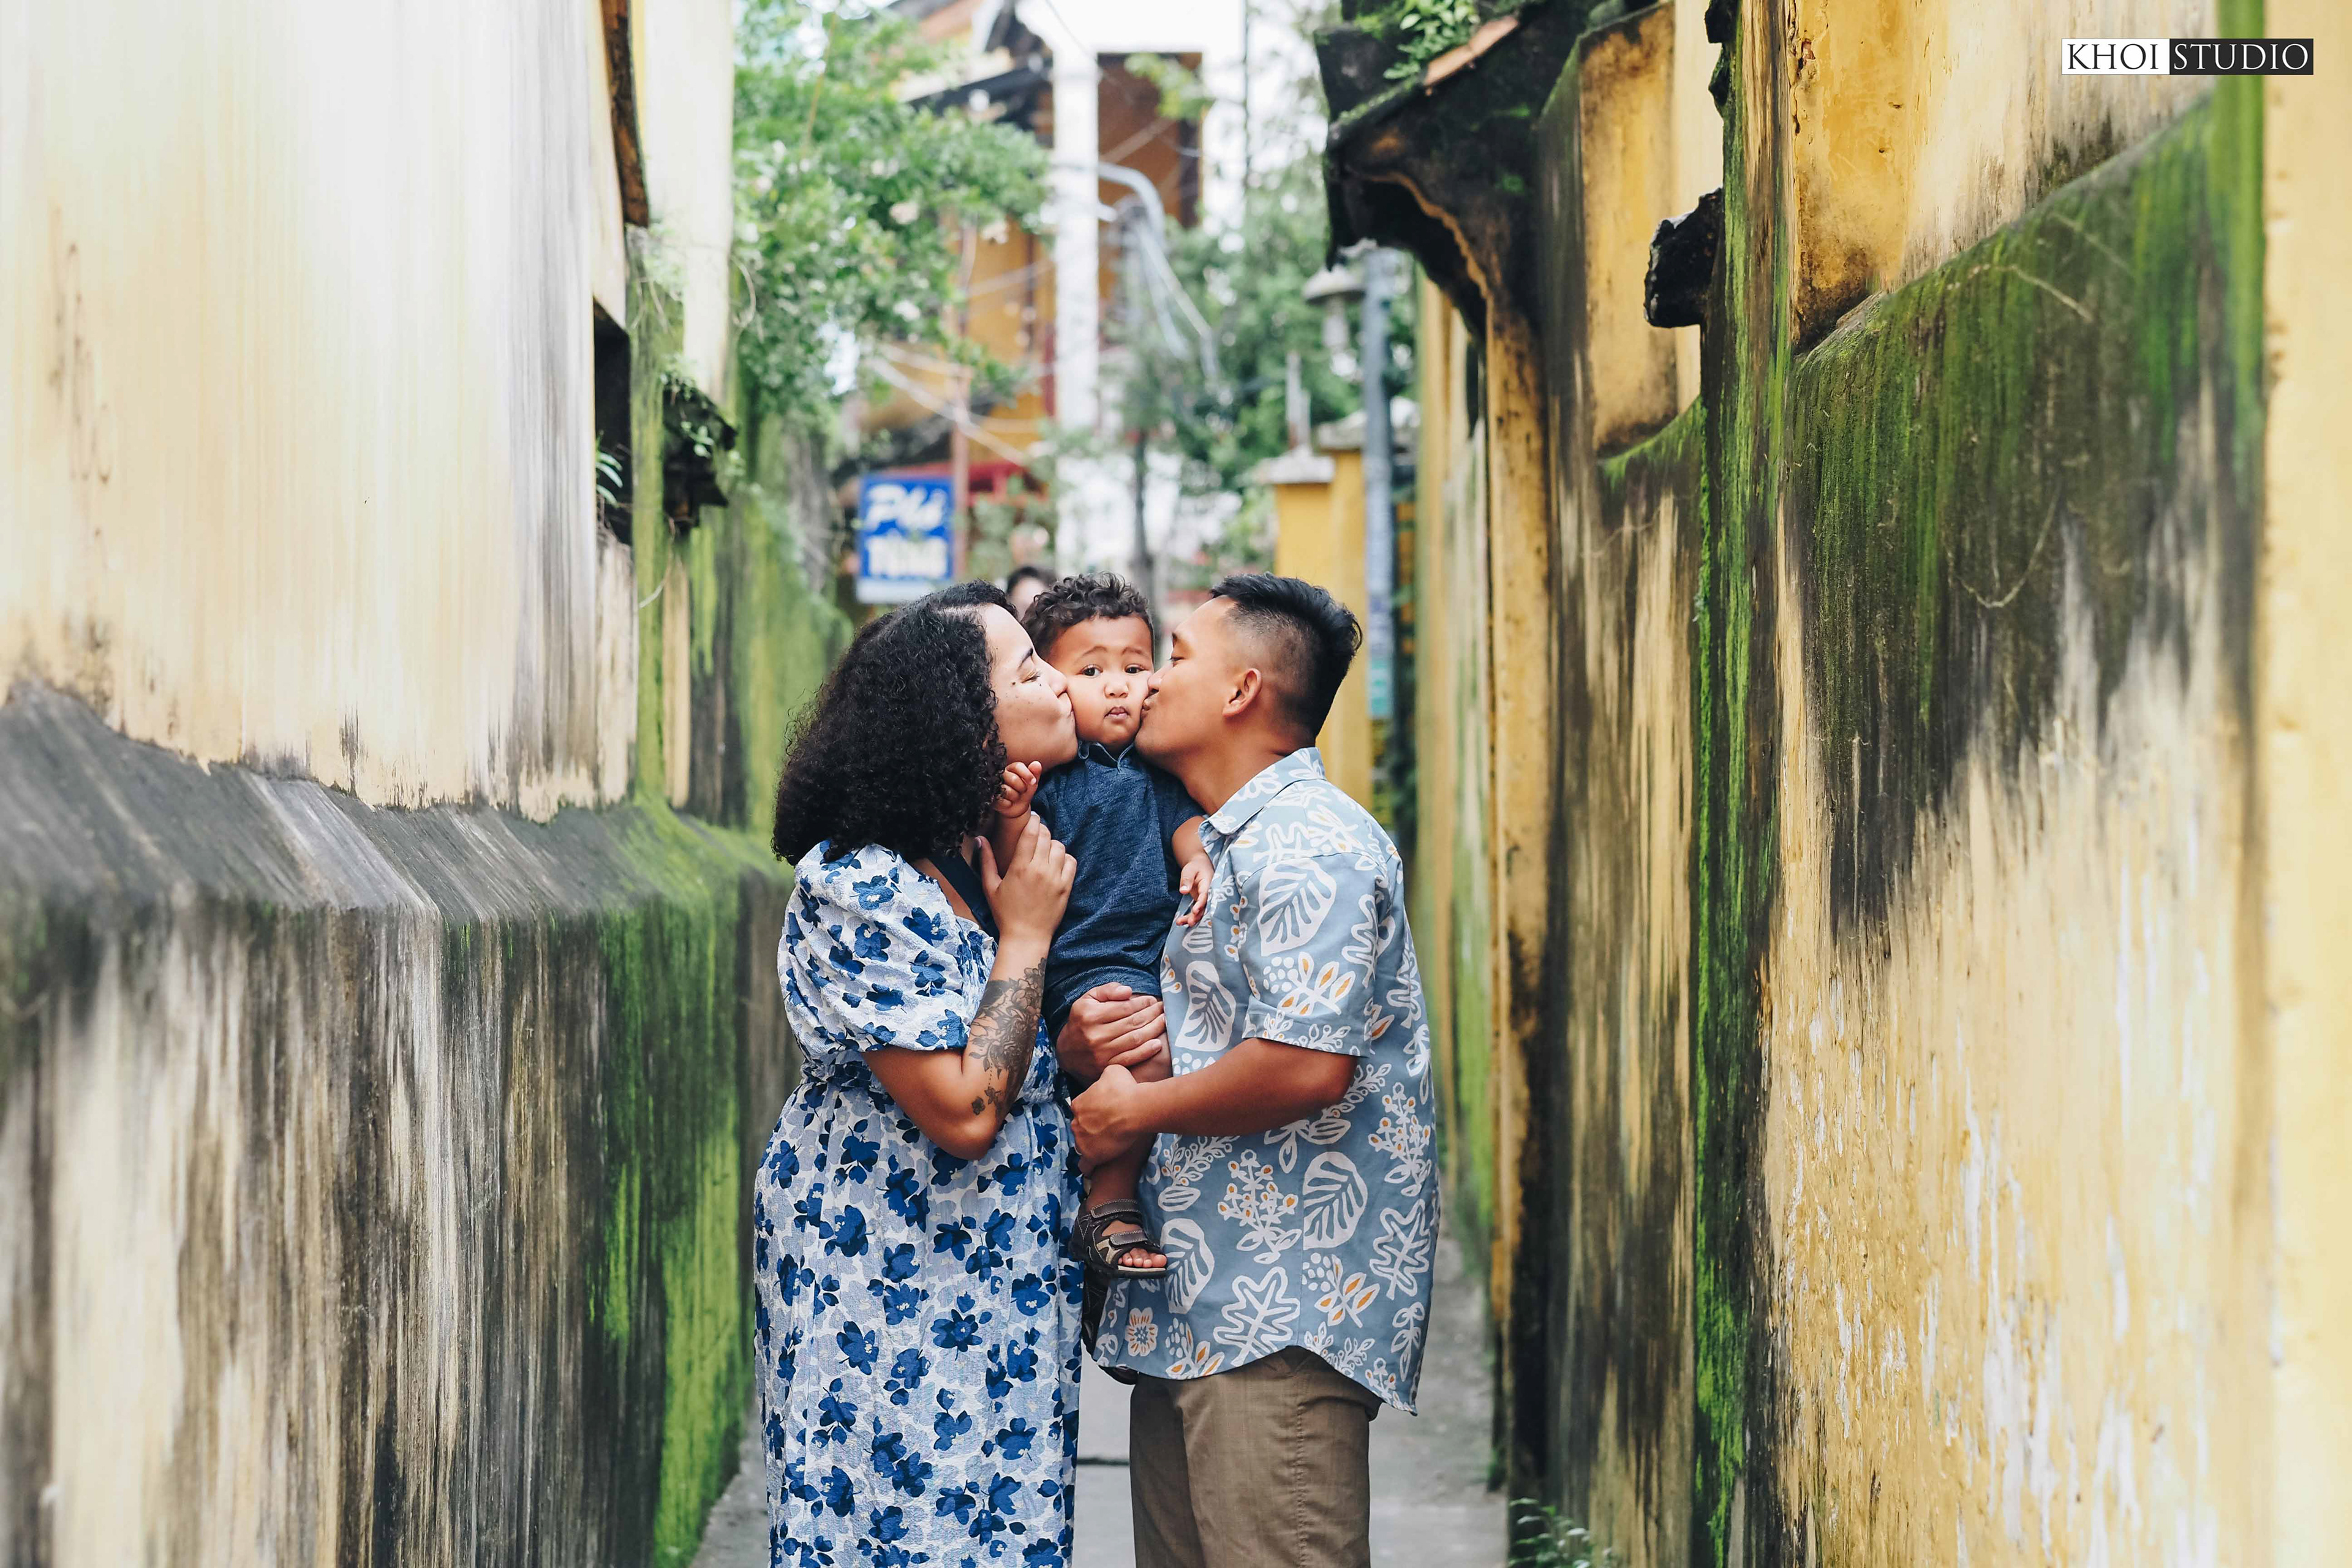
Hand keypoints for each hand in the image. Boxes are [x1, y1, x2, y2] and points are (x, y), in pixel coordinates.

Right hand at [978, 814, 1072, 946]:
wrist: (1026, 937)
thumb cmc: (1005, 913)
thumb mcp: (990, 887)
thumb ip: (986, 861)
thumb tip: (980, 839)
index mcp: (1019, 867)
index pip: (1031, 833)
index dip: (1033, 821)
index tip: (1032, 819)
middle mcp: (1039, 870)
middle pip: (1046, 836)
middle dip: (1042, 831)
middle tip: (1036, 836)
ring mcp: (1055, 879)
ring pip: (1060, 847)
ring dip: (1053, 845)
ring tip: (1045, 852)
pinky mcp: (1066, 887)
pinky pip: (1071, 862)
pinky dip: (1065, 858)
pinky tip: (1056, 864)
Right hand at [993, 761, 1041, 819]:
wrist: (1016, 807)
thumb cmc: (1023, 792)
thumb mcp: (1031, 783)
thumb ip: (1035, 773)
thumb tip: (1037, 763)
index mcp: (1011, 768)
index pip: (1018, 766)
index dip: (1027, 774)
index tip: (1033, 782)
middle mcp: (1000, 774)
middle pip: (1013, 779)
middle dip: (1022, 788)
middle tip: (1022, 791)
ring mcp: (994, 785)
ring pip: (1007, 791)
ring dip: (1015, 797)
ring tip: (1014, 797)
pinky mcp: (991, 797)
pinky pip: (1001, 801)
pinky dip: (1008, 804)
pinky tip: (1008, 803)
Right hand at [1055, 983, 1167, 1082]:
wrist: (1066, 1052)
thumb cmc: (1081, 1021)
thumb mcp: (1087, 1000)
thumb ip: (1107, 991)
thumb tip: (1128, 991)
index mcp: (1090, 1016)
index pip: (1124, 1007)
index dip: (1142, 1003)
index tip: (1152, 1000)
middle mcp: (1095, 1035)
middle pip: (1132, 1023)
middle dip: (1152, 1014)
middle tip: (1163, 1008)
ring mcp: (1101, 1053)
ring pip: (1135, 1039)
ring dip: (1154, 1029)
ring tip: (1164, 1020)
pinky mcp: (1107, 1067)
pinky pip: (1131, 1058)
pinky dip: (1146, 1051)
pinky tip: (1158, 1043)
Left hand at [1071, 1063, 1150, 1171]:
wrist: (1135, 1109)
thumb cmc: (1125, 1089)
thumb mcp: (1113, 1071)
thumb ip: (1105, 1077)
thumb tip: (1107, 1078)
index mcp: (1078, 1104)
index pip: (1081, 1109)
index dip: (1093, 1111)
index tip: (1105, 1113)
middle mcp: (1076, 1122)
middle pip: (1081, 1127)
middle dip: (1091, 1128)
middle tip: (1109, 1128)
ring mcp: (1082, 1140)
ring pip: (1083, 1144)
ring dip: (1092, 1145)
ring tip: (1107, 1145)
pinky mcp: (1091, 1155)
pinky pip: (1085, 1165)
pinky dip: (1088, 1166)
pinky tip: (1094, 1167)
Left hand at [1174, 854, 1211, 925]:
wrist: (1200, 865)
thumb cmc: (1195, 866)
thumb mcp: (1189, 870)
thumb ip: (1187, 880)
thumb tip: (1183, 891)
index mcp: (1208, 884)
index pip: (1206, 895)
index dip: (1201, 903)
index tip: (1195, 910)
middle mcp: (1209, 893)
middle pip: (1205, 906)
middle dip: (1197, 915)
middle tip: (1190, 922)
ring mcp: (1205, 898)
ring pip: (1200, 911)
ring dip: (1192, 918)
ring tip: (1179, 923)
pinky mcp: (1200, 902)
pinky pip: (1196, 911)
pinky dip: (1189, 916)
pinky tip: (1180, 922)